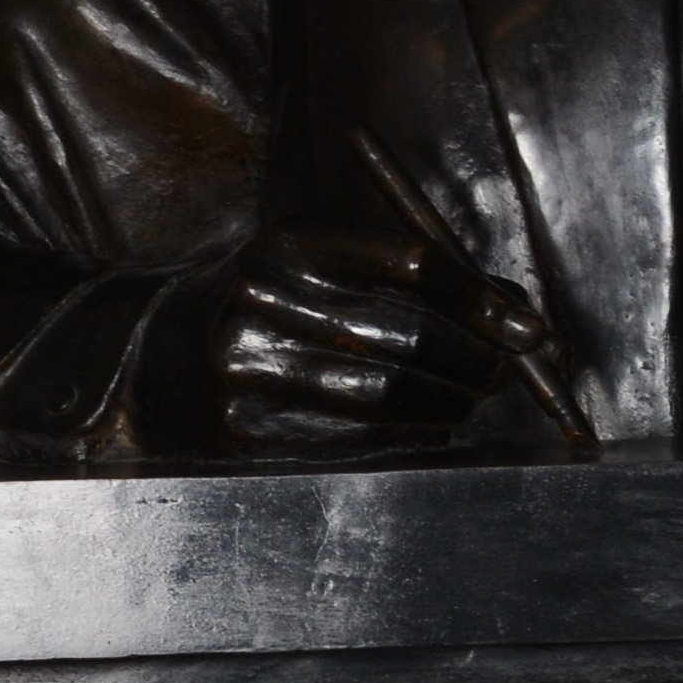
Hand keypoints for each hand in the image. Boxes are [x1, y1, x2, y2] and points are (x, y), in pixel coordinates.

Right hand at [134, 222, 522, 453]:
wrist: (154, 354)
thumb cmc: (268, 306)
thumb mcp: (321, 267)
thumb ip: (411, 279)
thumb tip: (516, 312)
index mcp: (289, 242)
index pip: (413, 262)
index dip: (481, 299)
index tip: (528, 328)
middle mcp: (263, 297)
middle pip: (408, 333)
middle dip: (475, 359)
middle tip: (503, 372)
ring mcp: (247, 366)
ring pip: (386, 394)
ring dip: (449, 403)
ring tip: (469, 399)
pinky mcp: (243, 427)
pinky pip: (354, 439)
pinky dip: (409, 436)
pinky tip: (427, 427)